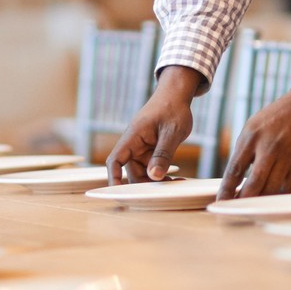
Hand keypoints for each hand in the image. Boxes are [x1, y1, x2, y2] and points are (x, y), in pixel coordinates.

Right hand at [105, 67, 199, 183]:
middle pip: (132, 173)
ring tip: (176, 184)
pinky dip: (162, 175)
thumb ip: (163, 154)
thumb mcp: (171, 132)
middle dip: (146, 185)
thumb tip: (154, 177)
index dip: (114, 177)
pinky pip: (152, 168)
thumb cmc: (173, 108)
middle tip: (166, 191)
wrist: (177, 95)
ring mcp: (142, 149)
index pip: (115, 160)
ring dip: (156, 182)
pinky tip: (176, 180)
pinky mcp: (151, 151)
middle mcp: (134, 145)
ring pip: (144, 173)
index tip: (117, 193)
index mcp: (133, 137)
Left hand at [219, 74, 290, 198]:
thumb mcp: (253, 127)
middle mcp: (269, 148)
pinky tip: (271, 200)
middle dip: (242, 202)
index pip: (235, 170)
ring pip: (271, 190)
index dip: (226, 190)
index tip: (220, 203)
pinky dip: (277, 197)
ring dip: (260, 202)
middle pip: (253, 185)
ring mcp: (287, 157)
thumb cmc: (277, 118)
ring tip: (251, 209)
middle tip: (235, 211)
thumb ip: (244, 151)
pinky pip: (288, 189)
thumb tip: (234, 180)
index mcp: (252, 137)